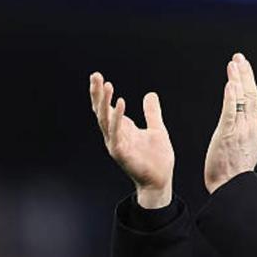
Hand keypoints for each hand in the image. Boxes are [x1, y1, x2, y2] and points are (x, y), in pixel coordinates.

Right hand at [89, 72, 174, 207]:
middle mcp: (115, 135)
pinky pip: (116, 133)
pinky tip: (121, 103)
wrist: (161, 180)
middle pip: (102, 111)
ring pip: (105, 120)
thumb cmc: (157, 158)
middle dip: (98, 93)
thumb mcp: (157, 129)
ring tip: (108, 85)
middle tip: (96, 75)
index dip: (101, 93)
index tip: (98, 76)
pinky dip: (117, 118)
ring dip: (105, 103)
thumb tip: (150, 94)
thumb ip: (152, 112)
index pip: (107, 107)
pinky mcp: (121, 153)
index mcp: (122, 129)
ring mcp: (116, 144)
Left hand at [204, 53, 256, 193]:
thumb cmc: (238, 172)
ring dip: (238, 79)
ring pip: (242, 99)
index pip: (255, 99)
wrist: (231, 187)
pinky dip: (232, 97)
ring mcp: (240, 130)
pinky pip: (231, 112)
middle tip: (239, 57)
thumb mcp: (255, 150)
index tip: (244, 67)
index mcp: (256, 129)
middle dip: (245, 74)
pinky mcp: (228, 134)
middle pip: (250, 94)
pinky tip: (231, 84)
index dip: (249, 81)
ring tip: (234, 63)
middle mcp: (250, 127)